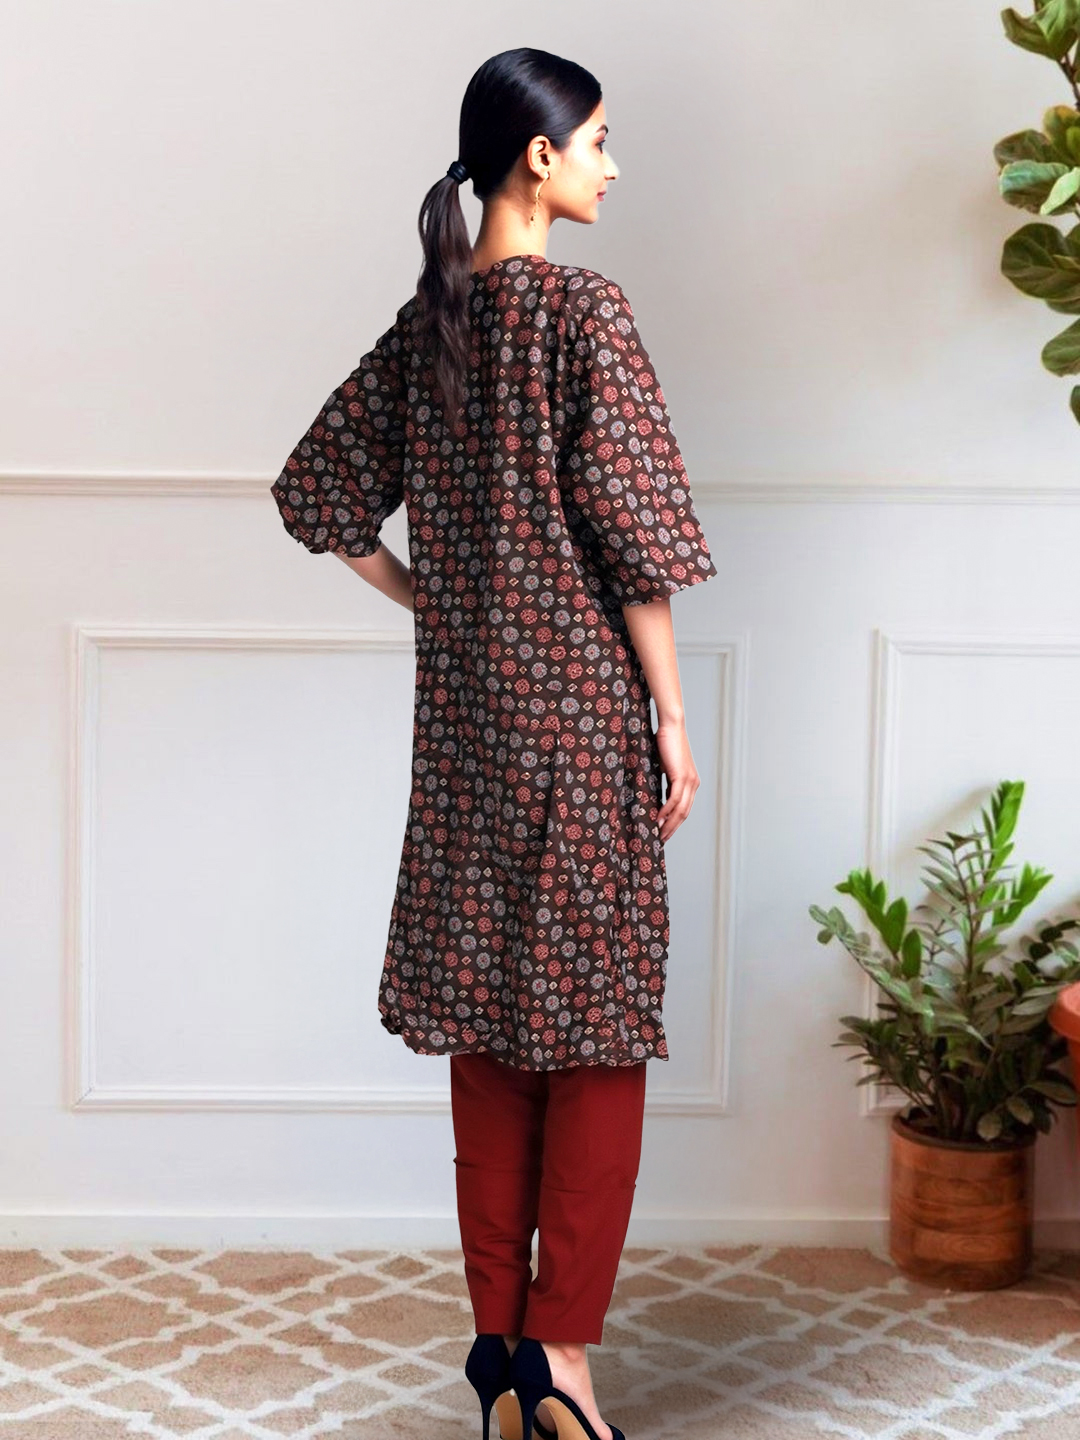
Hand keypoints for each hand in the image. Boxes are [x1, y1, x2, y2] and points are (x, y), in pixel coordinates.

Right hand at [655, 718, 700, 842]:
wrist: (671, 726)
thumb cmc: (666, 743)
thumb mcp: (665, 767)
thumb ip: (665, 782)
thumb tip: (657, 797)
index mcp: (691, 782)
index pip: (685, 809)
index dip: (675, 823)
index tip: (665, 832)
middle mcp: (694, 784)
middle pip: (684, 813)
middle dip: (673, 828)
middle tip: (661, 840)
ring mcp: (690, 781)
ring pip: (681, 809)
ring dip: (670, 824)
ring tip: (658, 834)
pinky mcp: (682, 776)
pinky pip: (675, 800)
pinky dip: (666, 811)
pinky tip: (658, 819)